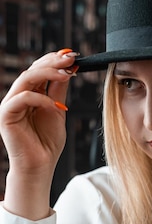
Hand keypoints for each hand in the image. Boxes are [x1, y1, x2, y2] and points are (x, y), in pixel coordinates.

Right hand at [0, 50, 77, 218]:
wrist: (40, 167)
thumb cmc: (48, 144)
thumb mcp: (58, 112)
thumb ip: (58, 92)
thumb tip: (67, 70)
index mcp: (29, 95)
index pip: (39, 71)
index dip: (54, 61)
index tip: (73, 56)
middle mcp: (18, 97)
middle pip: (32, 70)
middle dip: (52, 62)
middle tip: (71, 59)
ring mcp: (10, 105)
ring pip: (26, 79)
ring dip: (48, 73)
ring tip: (67, 75)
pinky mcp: (6, 115)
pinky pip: (23, 98)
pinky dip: (42, 99)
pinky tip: (58, 107)